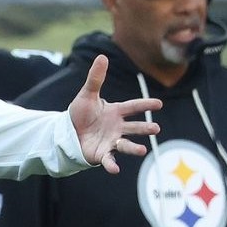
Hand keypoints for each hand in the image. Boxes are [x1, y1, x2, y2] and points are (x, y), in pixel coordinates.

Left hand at [68, 55, 162, 173]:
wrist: (67, 132)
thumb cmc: (80, 114)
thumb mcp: (86, 95)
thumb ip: (95, 78)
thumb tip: (102, 56)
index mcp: (116, 112)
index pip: (133, 107)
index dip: (145, 105)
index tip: (158, 103)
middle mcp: (117, 127)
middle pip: (134, 127)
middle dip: (145, 129)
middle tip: (156, 129)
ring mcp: (111, 141)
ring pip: (126, 144)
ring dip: (134, 148)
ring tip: (143, 150)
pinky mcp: (102, 154)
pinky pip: (109, 160)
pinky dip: (112, 165)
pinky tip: (115, 169)